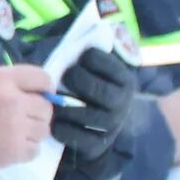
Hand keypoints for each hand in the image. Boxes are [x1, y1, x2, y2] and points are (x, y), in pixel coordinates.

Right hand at [0, 64, 54, 177]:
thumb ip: (7, 85)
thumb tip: (32, 94)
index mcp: (3, 79)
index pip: (43, 79)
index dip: (44, 89)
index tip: (38, 96)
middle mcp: (15, 100)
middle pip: (46, 107)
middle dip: (36, 113)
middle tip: (21, 119)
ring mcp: (17, 127)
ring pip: (44, 130)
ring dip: (32, 132)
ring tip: (14, 135)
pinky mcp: (14, 151)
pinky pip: (35, 150)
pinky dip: (27, 150)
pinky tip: (11, 148)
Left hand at [49, 47, 136, 164]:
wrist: (105, 127)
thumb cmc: (94, 91)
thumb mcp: (100, 73)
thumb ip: (91, 59)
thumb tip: (83, 34)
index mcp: (125, 81)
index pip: (104, 63)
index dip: (88, 58)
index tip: (79, 59)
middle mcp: (122, 103)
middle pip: (97, 89)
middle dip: (75, 80)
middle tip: (63, 79)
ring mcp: (112, 125)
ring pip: (87, 115)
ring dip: (65, 107)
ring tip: (54, 102)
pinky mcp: (98, 145)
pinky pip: (78, 138)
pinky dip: (62, 129)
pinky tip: (55, 123)